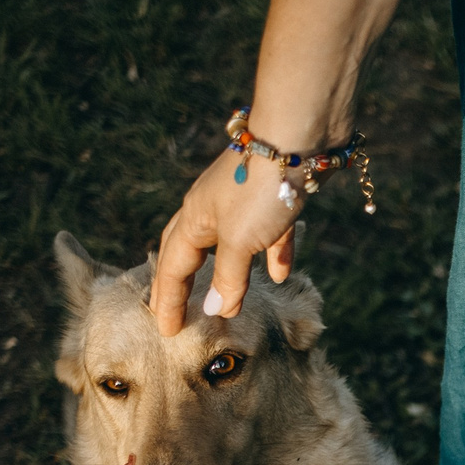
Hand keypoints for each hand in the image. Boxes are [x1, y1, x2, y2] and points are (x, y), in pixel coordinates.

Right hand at [150, 144, 304, 335]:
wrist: (300, 134)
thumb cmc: (261, 187)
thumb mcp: (240, 239)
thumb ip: (229, 276)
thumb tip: (218, 309)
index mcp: (194, 217)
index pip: (172, 267)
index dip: (167, 300)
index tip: (164, 330)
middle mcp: (213, 208)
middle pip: (190, 251)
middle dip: (183, 283)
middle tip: (174, 311)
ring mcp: (244, 201)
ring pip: (230, 244)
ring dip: (227, 272)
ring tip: (226, 300)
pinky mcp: (276, 197)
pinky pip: (269, 234)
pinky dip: (272, 254)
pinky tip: (281, 275)